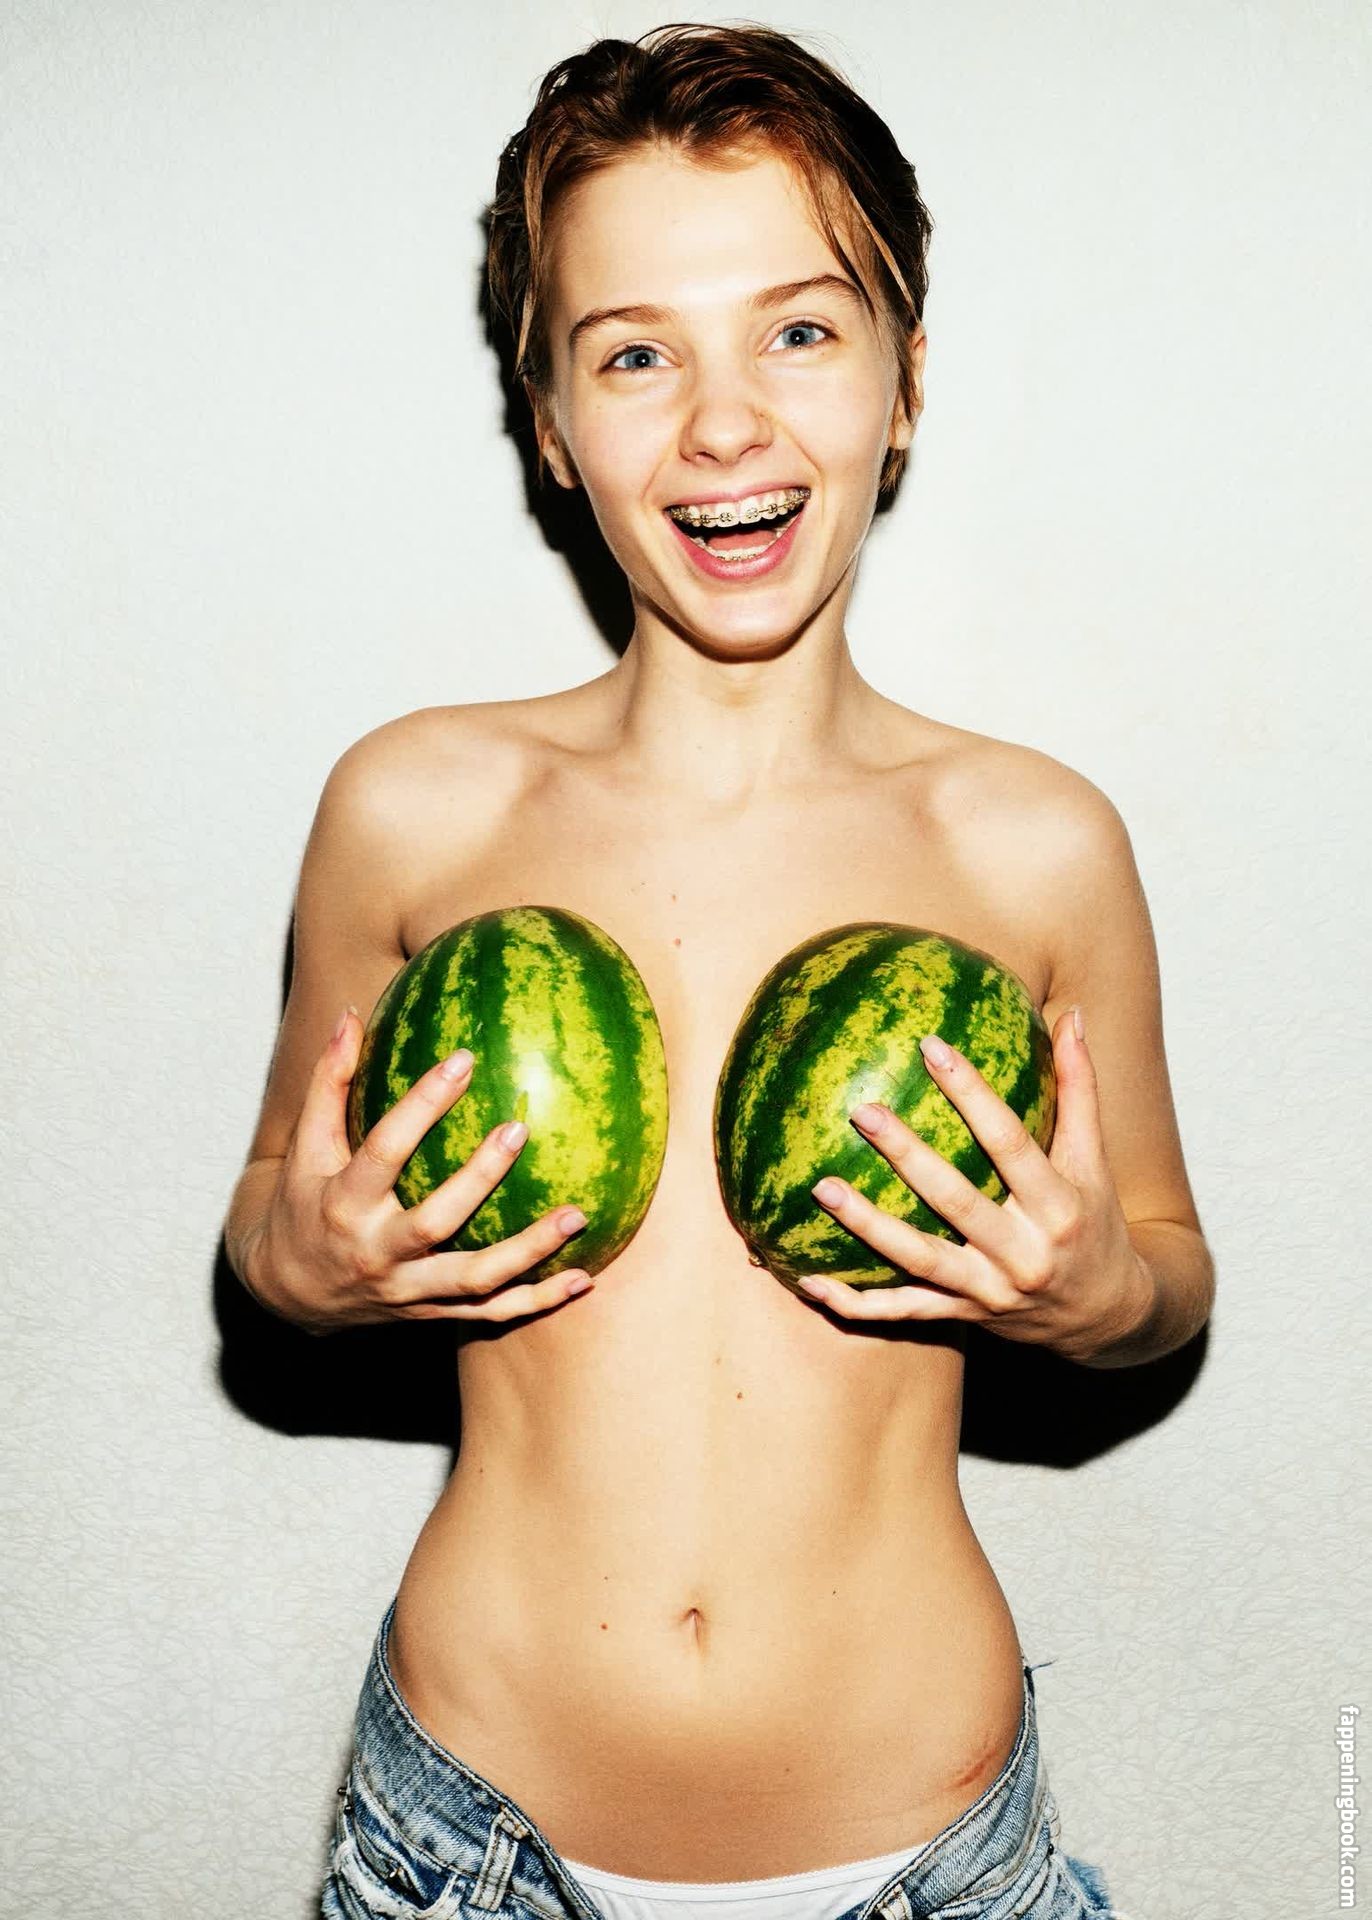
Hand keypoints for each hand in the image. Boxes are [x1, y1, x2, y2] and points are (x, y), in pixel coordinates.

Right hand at [245, 1008, 592, 1335]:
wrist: (287, 1293)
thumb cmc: (305, 1202)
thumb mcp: (307, 1145)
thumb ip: (331, 1082)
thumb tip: (352, 1016)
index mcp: (345, 1202)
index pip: (385, 1150)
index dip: (423, 1105)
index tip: (463, 1058)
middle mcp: (377, 1252)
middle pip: (435, 1221)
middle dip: (479, 1178)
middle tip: (521, 1128)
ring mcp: (407, 1290)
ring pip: (474, 1278)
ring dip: (530, 1252)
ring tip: (577, 1214)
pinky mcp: (431, 1314)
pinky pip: (491, 1315)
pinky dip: (536, 1301)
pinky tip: (583, 1276)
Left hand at [797, 1007, 1153, 1363]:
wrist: (1105, 1317)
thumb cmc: (1093, 1222)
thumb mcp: (1093, 1160)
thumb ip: (1079, 1089)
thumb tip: (1070, 1016)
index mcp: (1058, 1206)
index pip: (1010, 1142)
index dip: (972, 1094)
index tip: (931, 1046)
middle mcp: (1024, 1253)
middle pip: (957, 1201)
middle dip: (908, 1156)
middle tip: (863, 1111)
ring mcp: (990, 1291)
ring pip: (920, 1260)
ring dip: (867, 1227)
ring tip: (821, 1187)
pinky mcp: (964, 1315)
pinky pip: (903, 1312)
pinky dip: (856, 1305)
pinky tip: (808, 1282)